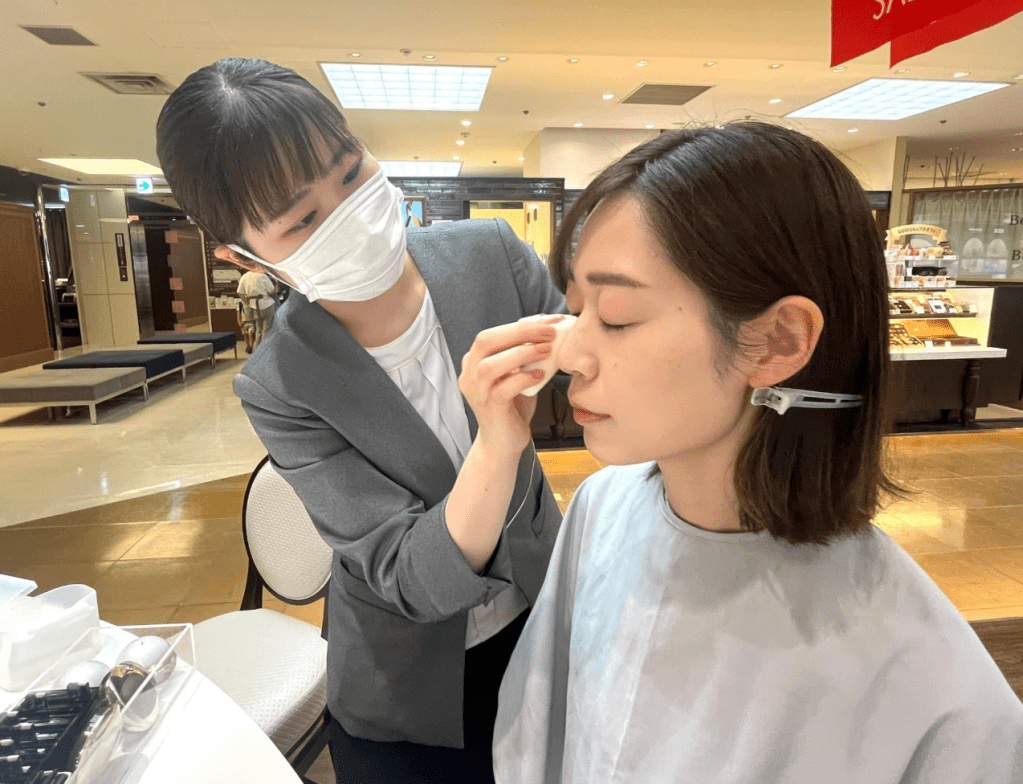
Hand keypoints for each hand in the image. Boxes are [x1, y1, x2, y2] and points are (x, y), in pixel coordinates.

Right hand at [459, 315, 565, 455]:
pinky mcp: (488, 408)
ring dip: (522, 353)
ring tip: (547, 350)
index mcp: (474, 361)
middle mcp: (469, 374)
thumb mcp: (519, 375)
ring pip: (490, 365)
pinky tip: (540, 376)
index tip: (549, 321)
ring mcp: (476, 392)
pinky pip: (502, 388)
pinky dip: (523, 378)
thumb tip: (549, 331)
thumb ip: (525, 356)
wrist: (503, 443)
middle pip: (486, 341)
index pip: (493, 334)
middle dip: (521, 332)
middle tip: (550, 332)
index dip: (521, 325)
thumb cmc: (514, 407)